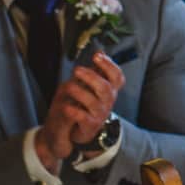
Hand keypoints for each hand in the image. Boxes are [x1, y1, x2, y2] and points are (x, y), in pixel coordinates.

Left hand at [33, 55, 123, 170]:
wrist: (68, 132)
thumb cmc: (79, 106)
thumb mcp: (86, 86)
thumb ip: (94, 71)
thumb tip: (101, 52)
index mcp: (108, 90)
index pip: (117, 77)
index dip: (109, 66)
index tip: (97, 57)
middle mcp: (107, 102)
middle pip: (105, 88)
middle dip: (91, 77)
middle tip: (77, 70)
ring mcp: (99, 114)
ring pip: (93, 102)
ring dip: (79, 92)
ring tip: (68, 87)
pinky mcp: (89, 126)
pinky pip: (83, 117)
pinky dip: (74, 111)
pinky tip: (67, 107)